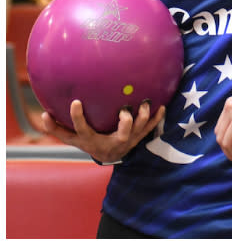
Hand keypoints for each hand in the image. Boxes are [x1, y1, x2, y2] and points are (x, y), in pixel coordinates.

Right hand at [39, 100, 164, 163]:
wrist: (109, 156)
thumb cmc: (89, 143)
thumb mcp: (72, 138)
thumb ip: (56, 128)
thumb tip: (42, 114)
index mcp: (93, 140)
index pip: (83, 128)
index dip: (78, 117)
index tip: (75, 102)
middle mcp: (113, 141)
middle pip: (122, 132)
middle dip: (126, 122)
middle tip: (124, 109)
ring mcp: (129, 140)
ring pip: (140, 129)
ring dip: (143, 117)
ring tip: (144, 103)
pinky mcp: (139, 137)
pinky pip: (151, 127)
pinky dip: (157, 118)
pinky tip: (161, 106)